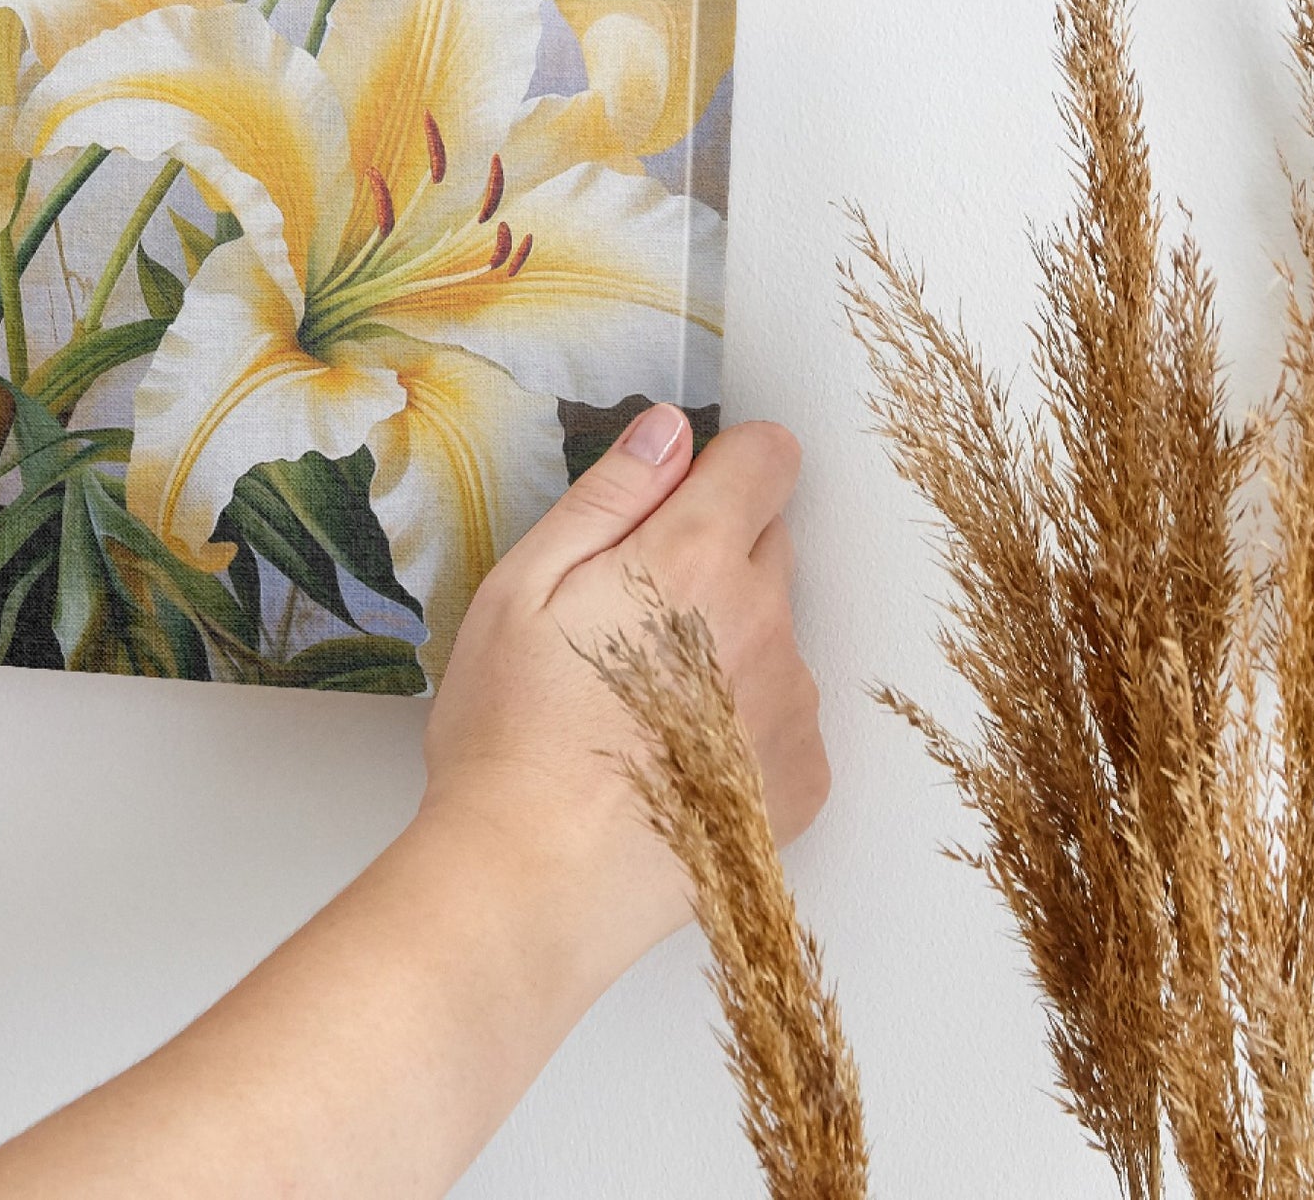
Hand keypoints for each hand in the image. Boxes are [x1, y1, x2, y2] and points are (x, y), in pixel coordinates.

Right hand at [421, 407, 828, 989]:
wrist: (535, 882)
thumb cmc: (511, 734)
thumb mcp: (523, 586)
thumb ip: (609, 496)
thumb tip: (669, 430)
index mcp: (695, 559)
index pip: (768, 458)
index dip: (723, 463)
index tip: (677, 496)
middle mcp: (766, 623)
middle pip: (769, 542)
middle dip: (712, 554)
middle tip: (625, 615)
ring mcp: (792, 706)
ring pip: (773, 631)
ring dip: (726, 641)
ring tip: (637, 701)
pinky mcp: (802, 780)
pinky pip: (783, 714)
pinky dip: (741, 720)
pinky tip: (670, 755)